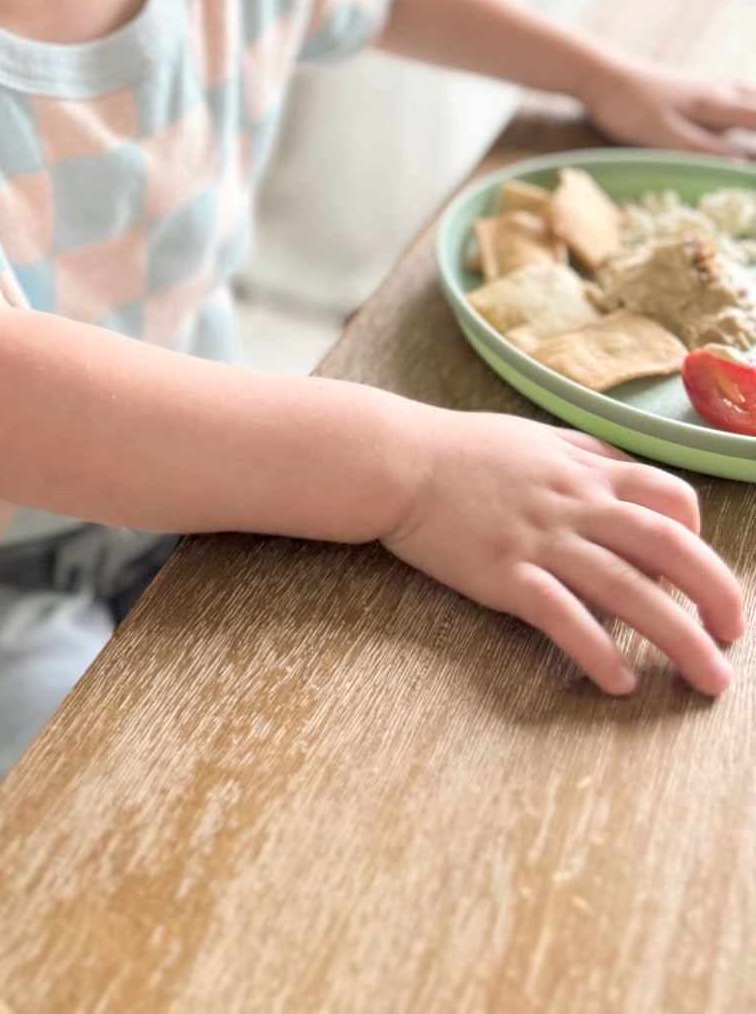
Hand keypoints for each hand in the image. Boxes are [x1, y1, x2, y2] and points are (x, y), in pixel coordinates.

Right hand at [382, 408, 742, 695]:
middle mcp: (575, 504)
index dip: (698, 537)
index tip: (696, 572)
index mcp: (586, 470)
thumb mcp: (534, 437)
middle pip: (669, 549)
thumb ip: (585, 455)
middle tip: (734, 636)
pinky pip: (562, 616)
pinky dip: (597, 649)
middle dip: (715, 596)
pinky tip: (619, 680)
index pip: (671, 498)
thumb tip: (627, 476)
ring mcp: (541, 539)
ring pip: (629, 590)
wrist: (396, 459)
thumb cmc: (461, 449)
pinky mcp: (504, 573)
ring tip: (710, 680)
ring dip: (679, 638)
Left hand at [581, 53, 755, 155]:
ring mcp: (717, 85)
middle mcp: (726, 91)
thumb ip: (707, 152)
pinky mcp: (705, 85)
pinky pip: (748, 93)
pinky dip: (755, 103)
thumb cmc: (629, 108)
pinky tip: (750, 107)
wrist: (601, 73)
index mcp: (721, 105)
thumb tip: (744, 168)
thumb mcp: (665, 137)